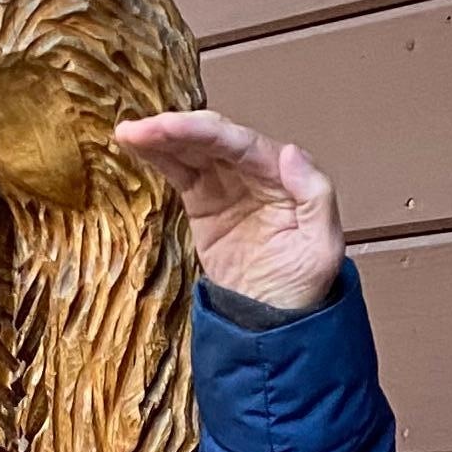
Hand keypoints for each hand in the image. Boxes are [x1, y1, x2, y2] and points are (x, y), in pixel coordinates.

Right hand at [110, 107, 344, 315]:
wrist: (271, 325)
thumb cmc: (302, 286)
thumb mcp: (322, 247)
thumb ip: (315, 195)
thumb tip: (290, 152)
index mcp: (281, 177)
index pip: (240, 144)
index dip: (203, 131)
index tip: (168, 126)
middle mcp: (254, 172)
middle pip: (213, 139)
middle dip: (176, 129)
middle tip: (140, 128)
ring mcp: (227, 185)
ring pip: (192, 149)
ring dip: (161, 137)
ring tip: (129, 132)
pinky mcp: (204, 203)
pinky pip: (180, 172)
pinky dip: (159, 157)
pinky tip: (135, 144)